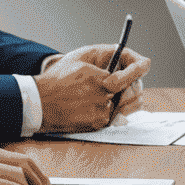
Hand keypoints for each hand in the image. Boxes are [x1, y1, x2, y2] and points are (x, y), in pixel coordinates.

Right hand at [36, 45, 150, 130]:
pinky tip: (91, 104)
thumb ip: (104, 61)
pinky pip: (111, 115)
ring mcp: (100, 113)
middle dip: (127, 85)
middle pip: (128, 91)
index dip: (138, 70)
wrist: (39, 103)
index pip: (127, 76)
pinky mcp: (97, 124)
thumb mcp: (80, 60)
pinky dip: (106, 109)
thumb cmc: (57, 79)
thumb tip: (123, 61)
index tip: (146, 64)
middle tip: (117, 81)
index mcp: (98, 79)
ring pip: (121, 104)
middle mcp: (102, 98)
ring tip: (99, 93)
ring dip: (116, 98)